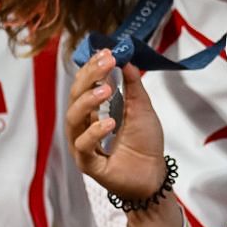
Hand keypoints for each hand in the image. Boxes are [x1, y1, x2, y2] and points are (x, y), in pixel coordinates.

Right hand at [66, 51, 167, 203]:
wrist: (153, 174)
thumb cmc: (145, 142)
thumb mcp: (142, 107)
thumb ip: (133, 85)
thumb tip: (126, 60)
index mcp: (94, 110)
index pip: (85, 84)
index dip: (93, 67)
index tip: (106, 52)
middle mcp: (84, 125)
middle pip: (75, 97)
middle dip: (89, 77)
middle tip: (106, 63)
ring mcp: (83, 144)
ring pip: (73, 118)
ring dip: (88, 101)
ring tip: (106, 90)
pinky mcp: (87, 163)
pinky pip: (83, 145)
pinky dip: (94, 132)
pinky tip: (109, 122)